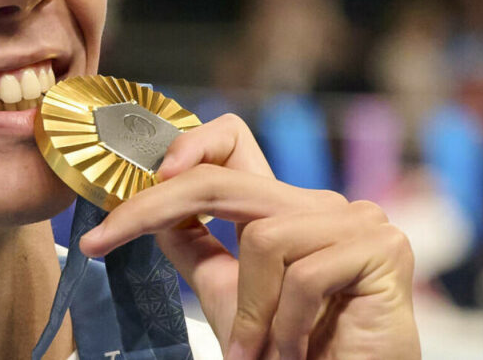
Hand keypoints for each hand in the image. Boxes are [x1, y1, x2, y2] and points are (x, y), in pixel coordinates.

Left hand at [79, 114, 418, 358]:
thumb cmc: (299, 357)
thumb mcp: (231, 297)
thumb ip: (200, 248)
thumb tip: (154, 212)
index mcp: (289, 208)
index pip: (232, 144)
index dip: (181, 148)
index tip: (127, 187)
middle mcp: (324, 205)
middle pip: (222, 179)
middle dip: (153, 209)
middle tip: (101, 244)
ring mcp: (359, 222)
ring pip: (262, 239)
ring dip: (251, 311)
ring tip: (260, 351)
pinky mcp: (382, 249)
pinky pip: (302, 275)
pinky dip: (284, 326)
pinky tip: (296, 351)